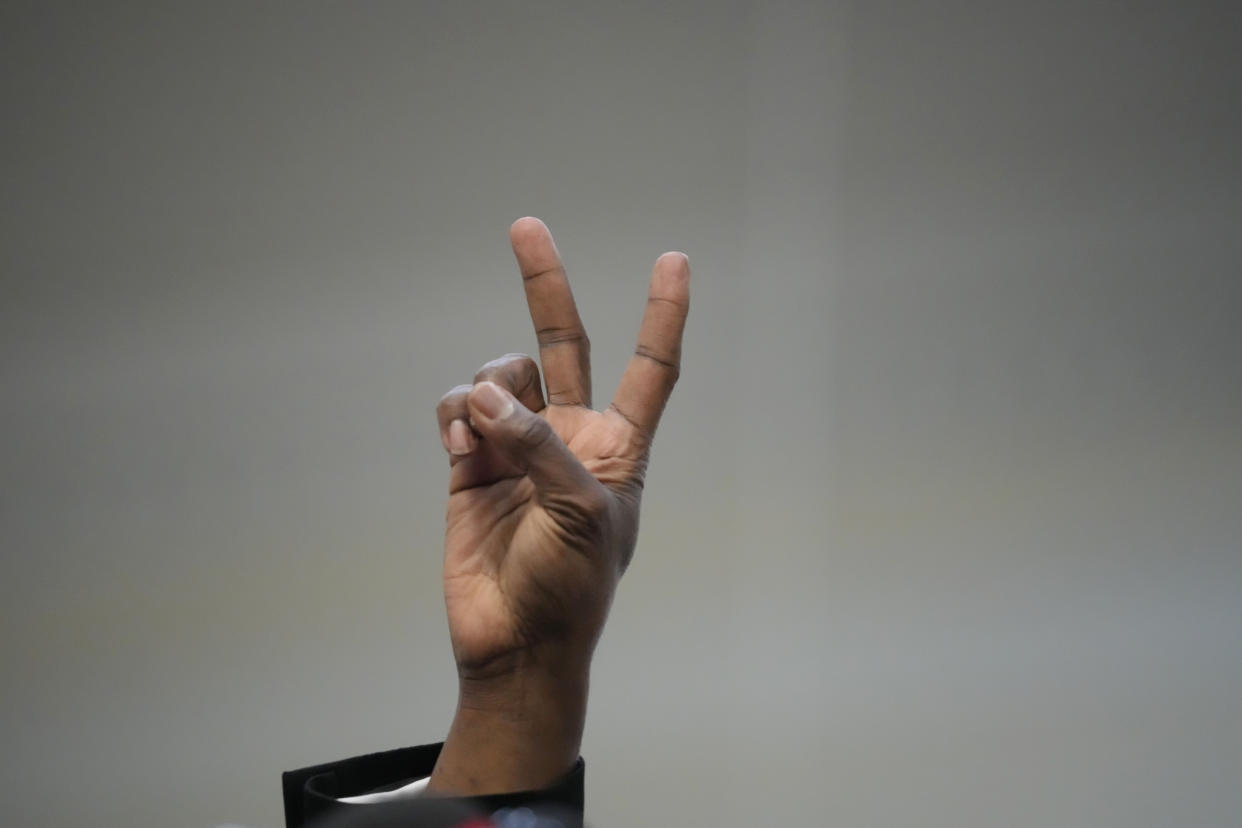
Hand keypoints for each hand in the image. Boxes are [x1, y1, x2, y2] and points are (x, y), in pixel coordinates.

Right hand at [427, 217, 688, 793]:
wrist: (513, 642)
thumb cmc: (570, 588)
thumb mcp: (581, 513)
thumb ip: (539, 446)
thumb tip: (485, 397)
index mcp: (618, 447)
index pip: (650, 368)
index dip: (663, 315)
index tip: (674, 259)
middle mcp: (569, 436)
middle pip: (562, 344)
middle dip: (545, 286)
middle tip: (526, 226)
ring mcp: (518, 446)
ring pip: (499, 378)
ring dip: (485, 392)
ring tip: (480, 438)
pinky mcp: (471, 464)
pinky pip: (458, 412)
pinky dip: (454, 418)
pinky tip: (458, 451)